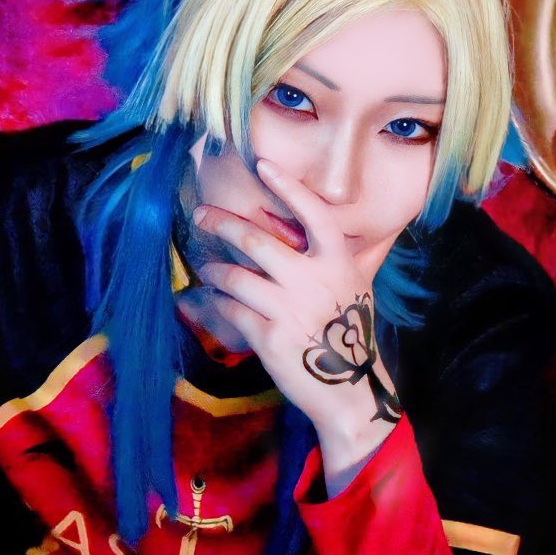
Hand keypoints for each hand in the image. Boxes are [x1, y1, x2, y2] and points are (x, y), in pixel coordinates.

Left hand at [193, 158, 401, 445]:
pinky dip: (215, 302)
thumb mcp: (354, 288)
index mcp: (339, 263)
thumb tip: (300, 231)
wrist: (350, 390)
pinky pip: (230, 308)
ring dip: (214, 270)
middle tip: (201, 214)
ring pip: (234, 276)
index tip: (262, 164)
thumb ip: (330, 259)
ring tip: (207, 268)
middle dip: (222, 223)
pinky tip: (210, 300)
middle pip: (256, 241)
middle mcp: (314, 280)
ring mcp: (290, 308)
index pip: (314, 213)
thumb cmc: (350, 336)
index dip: (288, 187)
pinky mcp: (269, 336)